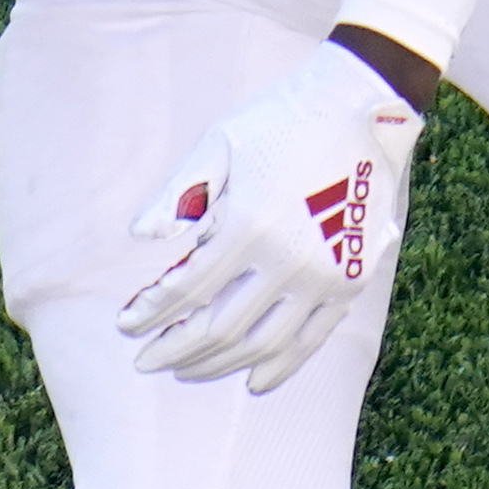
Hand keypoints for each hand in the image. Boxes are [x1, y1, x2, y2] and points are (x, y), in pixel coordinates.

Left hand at [118, 39, 422, 392]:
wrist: (362, 106)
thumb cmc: (281, 119)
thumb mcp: (220, 143)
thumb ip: (179, 194)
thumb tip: (138, 237)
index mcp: (248, 224)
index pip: (185, 290)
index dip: (150, 313)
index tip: (125, 326)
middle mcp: (287, 259)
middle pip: (219, 328)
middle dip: (175, 350)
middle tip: (145, 361)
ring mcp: (324, 275)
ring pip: (262, 343)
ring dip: (219, 364)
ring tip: (187, 372)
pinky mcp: (352, 281)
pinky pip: (312, 339)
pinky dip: (281, 367)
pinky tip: (252, 382)